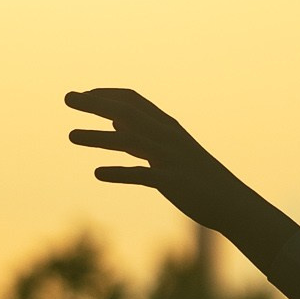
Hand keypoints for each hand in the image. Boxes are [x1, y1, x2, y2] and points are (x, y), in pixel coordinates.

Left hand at [65, 89, 231, 222]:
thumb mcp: (170, 149)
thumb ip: (141, 134)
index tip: (81, 96)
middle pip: (127, 112)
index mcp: (167, 127)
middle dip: (95, 104)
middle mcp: (168, 137)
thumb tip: (115, 121)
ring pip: (131, 140)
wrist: (232, 203)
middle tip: (67, 98)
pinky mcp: (172, 182)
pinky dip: (119, 172)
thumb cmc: (197, 177)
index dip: (105, 95)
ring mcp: (171, 158)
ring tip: (71, 135)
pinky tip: (98, 173)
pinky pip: (142, 174)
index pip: (132, 100)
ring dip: (99, 136)